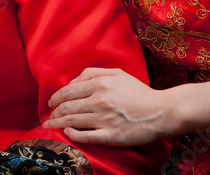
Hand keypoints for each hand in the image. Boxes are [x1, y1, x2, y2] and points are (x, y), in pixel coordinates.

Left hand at [44, 67, 169, 145]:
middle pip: (68, 107)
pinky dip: (72, 134)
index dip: (55, 98)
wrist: (162, 112)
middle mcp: (100, 101)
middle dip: (54, 112)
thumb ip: (93, 73)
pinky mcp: (111, 136)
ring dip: (57, 124)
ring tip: (49, 126)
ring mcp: (105, 119)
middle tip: (48, 116)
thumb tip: (73, 81)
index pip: (69, 91)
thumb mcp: (117, 74)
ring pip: (72, 122)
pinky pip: (85, 136)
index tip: (51, 103)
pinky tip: (67, 133)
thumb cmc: (140, 92)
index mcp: (100, 84)